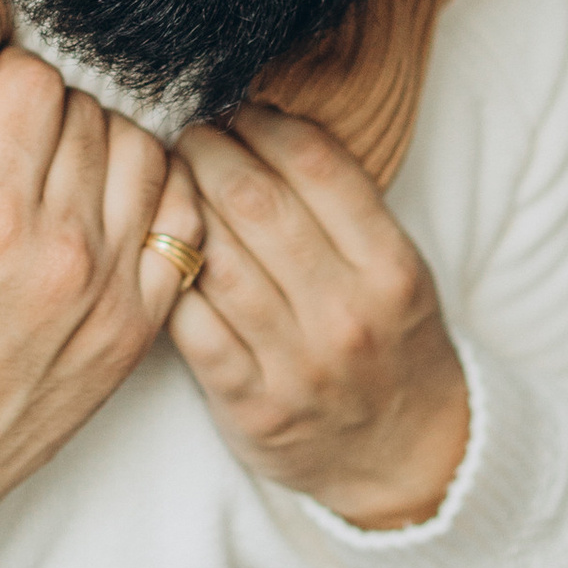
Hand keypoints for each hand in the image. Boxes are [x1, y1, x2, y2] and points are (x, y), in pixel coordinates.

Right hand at [0, 50, 202, 552]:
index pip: (35, 86)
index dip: (9, 73)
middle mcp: (60, 251)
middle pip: (89, 115)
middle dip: (52, 106)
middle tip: (20, 129)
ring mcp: (109, 292)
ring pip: (145, 155)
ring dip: (107, 141)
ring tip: (68, 159)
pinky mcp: (137, 329)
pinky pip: (184, 224)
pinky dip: (160, 195)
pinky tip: (119, 198)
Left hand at [170, 108, 470, 529]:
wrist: (408, 456)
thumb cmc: (391, 341)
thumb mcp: (396, 266)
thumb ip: (341, 202)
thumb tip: (260, 118)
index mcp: (391, 268)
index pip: (316, 164)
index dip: (264, 123)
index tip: (239, 111)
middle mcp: (347, 315)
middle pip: (254, 202)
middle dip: (209, 152)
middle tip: (189, 134)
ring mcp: (297, 365)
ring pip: (215, 258)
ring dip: (181, 205)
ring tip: (169, 179)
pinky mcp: (252, 406)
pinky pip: (190, 324)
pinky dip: (168, 279)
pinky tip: (160, 250)